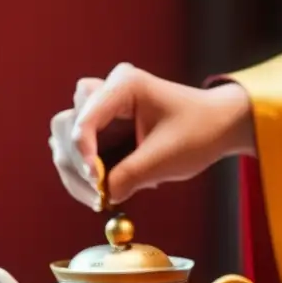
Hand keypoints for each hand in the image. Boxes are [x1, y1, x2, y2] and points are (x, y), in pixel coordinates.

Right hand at [49, 64, 254, 209]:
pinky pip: (77, 151)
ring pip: (64, 138)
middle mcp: (106, 91)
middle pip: (66, 125)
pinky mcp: (102, 129)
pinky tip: (101, 192)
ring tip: (99, 198)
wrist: (217, 126)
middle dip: (76, 163)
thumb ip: (130, 177)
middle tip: (97, 195)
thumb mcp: (165, 158)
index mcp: (123, 84)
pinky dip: (83, 174)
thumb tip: (103, 197)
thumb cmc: (198, 132)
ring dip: (74, 170)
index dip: (84, 153)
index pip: (85, 118)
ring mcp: (101, 109)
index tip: (97, 182)